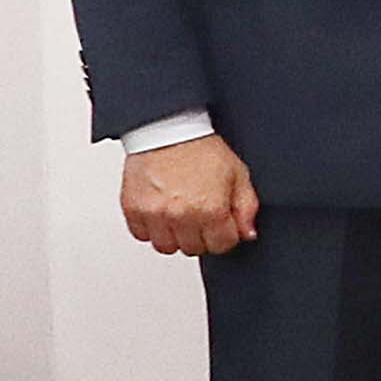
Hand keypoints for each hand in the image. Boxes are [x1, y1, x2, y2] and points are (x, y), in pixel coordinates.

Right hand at [120, 132, 256, 256]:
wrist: (169, 131)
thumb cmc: (202, 149)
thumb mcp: (238, 175)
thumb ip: (246, 208)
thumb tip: (247, 234)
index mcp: (210, 209)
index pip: (221, 245)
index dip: (225, 235)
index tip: (221, 224)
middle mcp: (180, 215)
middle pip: (194, 249)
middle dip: (201, 236)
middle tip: (200, 216)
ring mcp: (154, 214)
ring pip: (166, 247)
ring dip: (174, 236)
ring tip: (180, 215)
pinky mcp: (132, 209)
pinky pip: (141, 235)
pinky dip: (151, 228)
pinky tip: (161, 211)